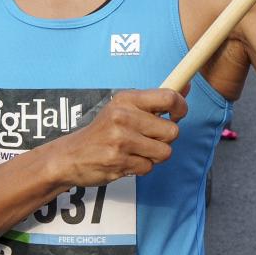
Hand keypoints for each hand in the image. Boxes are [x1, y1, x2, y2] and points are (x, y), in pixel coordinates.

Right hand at [50, 88, 187, 187]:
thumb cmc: (103, 131)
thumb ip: (154, 100)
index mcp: (126, 99)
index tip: (177, 115)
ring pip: (164, 152)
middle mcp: (124, 117)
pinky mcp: (119, 162)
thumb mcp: (123, 108)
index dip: (181, 107)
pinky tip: (127, 160)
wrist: (70, 156)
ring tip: (137, 151)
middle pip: (172, 131)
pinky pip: (149, 167)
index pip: (168, 97)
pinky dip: (141, 167)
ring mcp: (121, 140)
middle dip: (165, 139)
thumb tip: (185, 87)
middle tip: (149, 138)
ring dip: (154, 155)